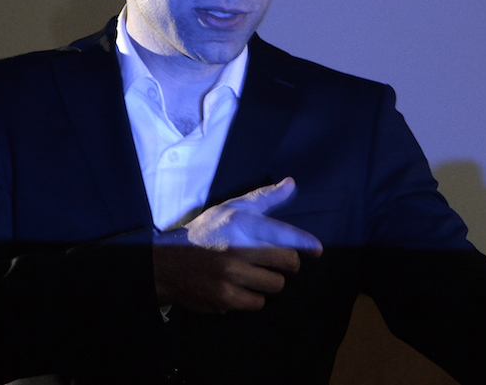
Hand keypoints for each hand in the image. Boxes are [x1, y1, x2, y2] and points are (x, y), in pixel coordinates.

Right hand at [152, 177, 322, 312]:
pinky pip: (258, 303)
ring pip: (276, 285)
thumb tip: (291, 183)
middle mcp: (238, 249)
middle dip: (287, 263)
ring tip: (252, 274)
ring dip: (269, 282)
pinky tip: (238, 287)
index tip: (317, 250)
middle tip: (277, 261)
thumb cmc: (206, 232)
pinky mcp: (225, 298)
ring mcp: (231, 276)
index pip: (283, 233)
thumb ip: (264, 198)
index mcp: (241, 223)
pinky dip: (252, 297)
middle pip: (287, 262)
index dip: (305, 243)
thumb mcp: (232, 208)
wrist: (168, 263)